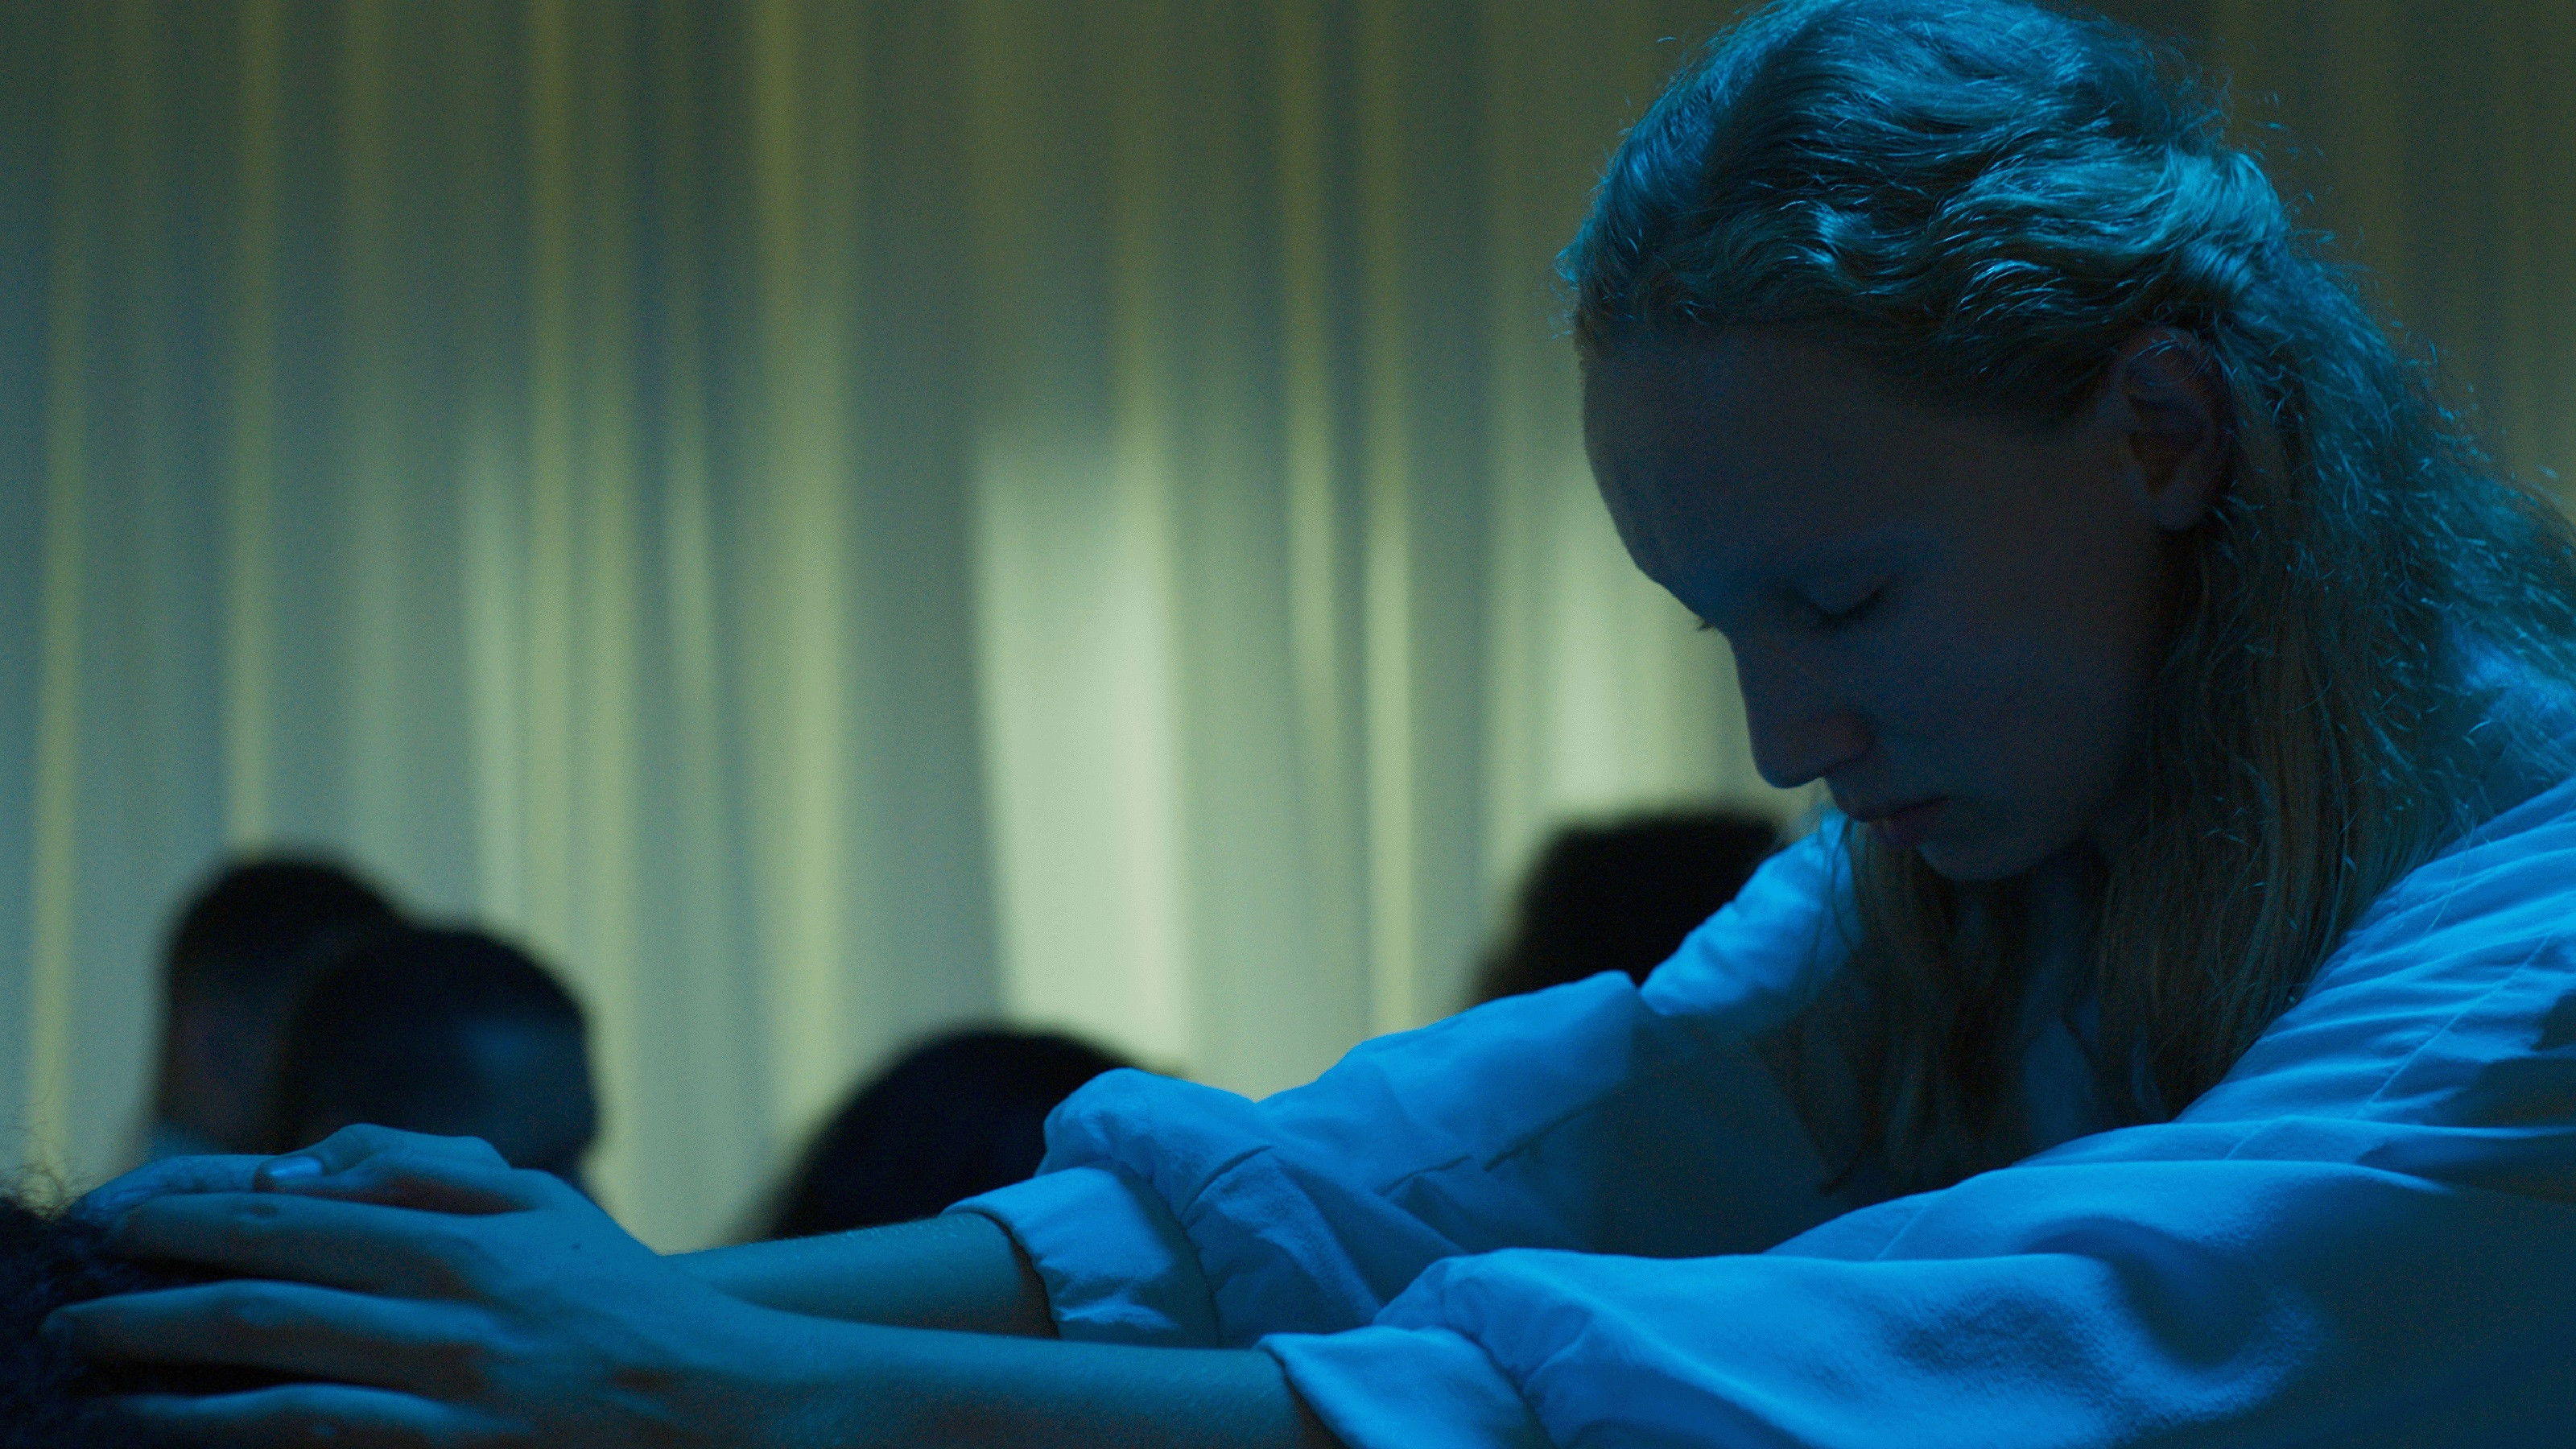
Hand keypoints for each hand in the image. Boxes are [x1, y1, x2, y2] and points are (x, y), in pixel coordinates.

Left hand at [50, 1127, 822, 1447]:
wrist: (706, 1396)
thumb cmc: (614, 1287)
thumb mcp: (538, 1197)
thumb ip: (427, 1165)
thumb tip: (306, 1166)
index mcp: (466, 1239)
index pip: (295, 1218)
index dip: (191, 1218)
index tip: (118, 1221)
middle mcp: (449, 1320)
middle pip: (265, 1306)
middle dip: (152, 1305)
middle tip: (75, 1310)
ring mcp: (447, 1402)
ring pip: (275, 1395)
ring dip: (172, 1390)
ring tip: (101, 1383)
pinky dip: (239, 1443)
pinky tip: (187, 1434)